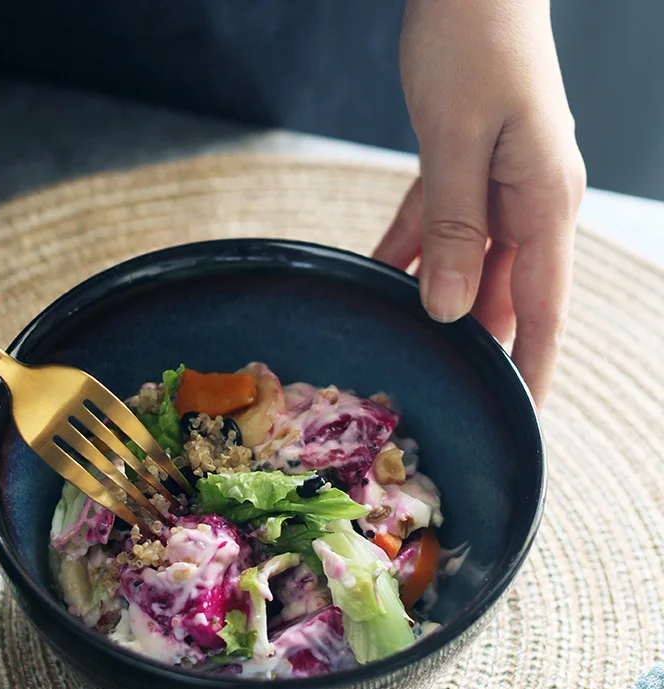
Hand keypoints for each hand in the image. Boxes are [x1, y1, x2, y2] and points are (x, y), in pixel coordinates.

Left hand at [374, 0, 585, 405]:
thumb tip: (449, 308)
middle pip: (501, 292)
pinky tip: (379, 278)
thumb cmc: (473, 41)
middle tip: (441, 389)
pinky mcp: (462, 169)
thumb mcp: (458, 141)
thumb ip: (455, 227)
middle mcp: (527, 202)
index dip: (532, 364)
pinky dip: (408, 252)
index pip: (543, 305)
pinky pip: (434, 225)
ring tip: (407, 344)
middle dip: (473, 340)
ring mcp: (496, 186)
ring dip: (436, 300)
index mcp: (543, 201)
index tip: (522, 414)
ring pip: (466, 264)